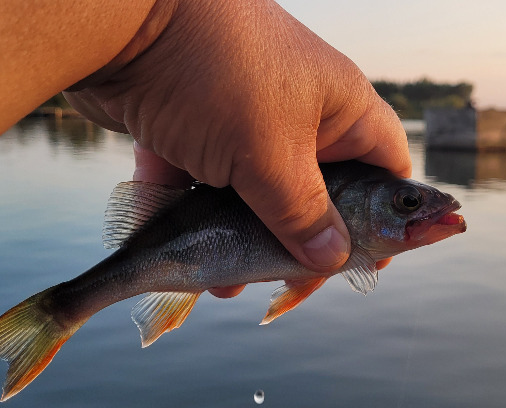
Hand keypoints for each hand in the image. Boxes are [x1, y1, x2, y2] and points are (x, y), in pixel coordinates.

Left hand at [64, 0, 410, 275]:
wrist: (120, 20)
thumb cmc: (216, 77)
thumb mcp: (270, 157)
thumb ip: (303, 215)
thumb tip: (335, 260)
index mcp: (339, 106)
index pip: (386, 165)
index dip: (384, 219)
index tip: (368, 262)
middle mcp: (296, 109)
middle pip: (318, 190)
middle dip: (301, 241)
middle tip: (286, 283)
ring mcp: (239, 115)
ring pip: (254, 192)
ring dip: (244, 238)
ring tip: (227, 283)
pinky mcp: (186, 124)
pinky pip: (200, 181)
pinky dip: (194, 217)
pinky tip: (185, 257)